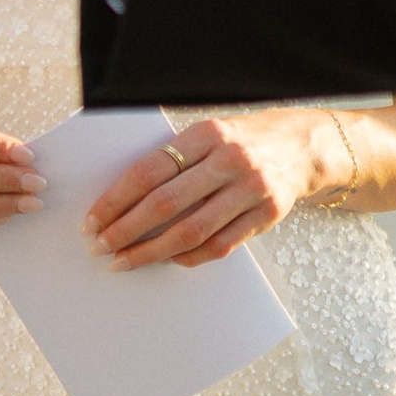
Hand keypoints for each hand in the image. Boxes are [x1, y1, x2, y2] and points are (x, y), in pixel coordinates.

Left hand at [85, 112, 325, 269]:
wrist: (303, 146)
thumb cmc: (241, 141)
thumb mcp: (208, 134)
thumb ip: (174, 160)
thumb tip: (120, 199)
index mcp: (206, 135)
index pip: (148, 171)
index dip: (115, 200)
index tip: (92, 221)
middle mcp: (229, 161)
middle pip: (165, 204)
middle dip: (125, 230)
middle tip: (99, 246)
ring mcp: (251, 190)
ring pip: (190, 231)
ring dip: (151, 251)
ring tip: (124, 261)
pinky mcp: (266, 215)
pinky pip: (219, 246)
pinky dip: (188, 257)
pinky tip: (166, 260)